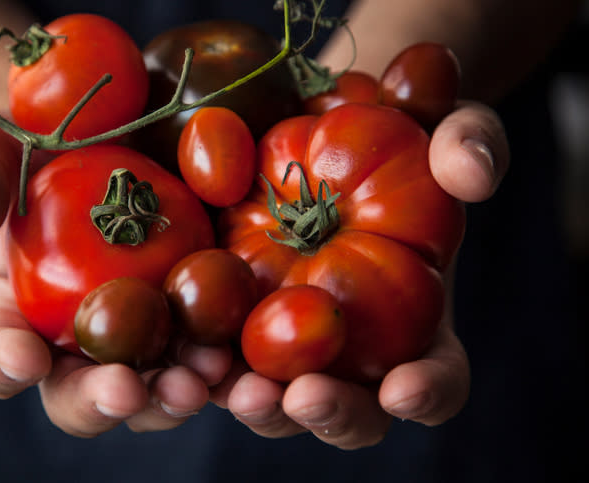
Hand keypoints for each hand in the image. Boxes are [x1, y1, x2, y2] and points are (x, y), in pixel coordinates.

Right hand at [0, 113, 231, 436]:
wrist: (98, 119)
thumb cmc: (29, 139)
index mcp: (17, 311)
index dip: (4, 362)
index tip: (23, 356)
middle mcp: (79, 335)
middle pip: (83, 392)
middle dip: (103, 399)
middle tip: (126, 390)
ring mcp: (142, 325)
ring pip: (153, 383)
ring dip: (174, 393)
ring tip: (199, 378)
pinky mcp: (195, 306)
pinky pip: (211, 344)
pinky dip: (228, 362)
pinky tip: (246, 357)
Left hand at [210, 102, 508, 448]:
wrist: (318, 128)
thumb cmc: (391, 138)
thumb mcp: (439, 126)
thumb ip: (468, 143)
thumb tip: (472, 171)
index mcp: (415, 324)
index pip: (437, 377)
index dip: (427, 392)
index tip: (403, 387)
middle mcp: (351, 350)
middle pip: (351, 412)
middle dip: (330, 413)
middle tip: (301, 396)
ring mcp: (288, 343)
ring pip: (276, 401)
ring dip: (258, 404)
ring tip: (236, 387)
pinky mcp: (231, 323)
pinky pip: (215, 358)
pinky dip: (201, 364)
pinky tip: (182, 348)